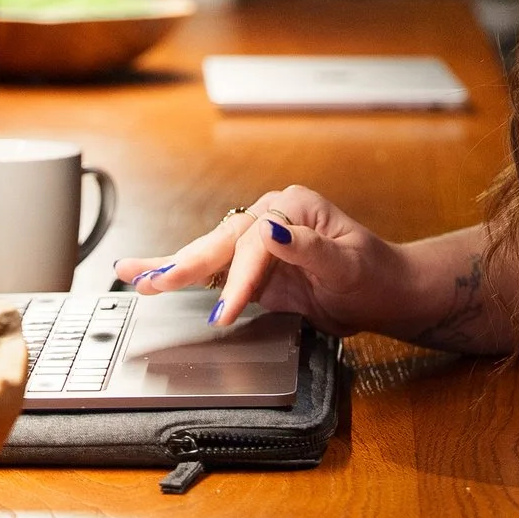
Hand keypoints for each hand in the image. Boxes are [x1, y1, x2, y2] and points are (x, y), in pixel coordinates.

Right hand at [113, 185, 409, 334]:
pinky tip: (150, 277)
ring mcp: (258, 242)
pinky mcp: (252, 267)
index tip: (226, 310)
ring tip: (130, 274)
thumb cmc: (375, 275)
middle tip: (153, 284)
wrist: (388, 292)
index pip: (255, 243)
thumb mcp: (349, 265)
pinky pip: (214, 272)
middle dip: (185, 265)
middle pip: (221, 242)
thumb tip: (271, 230)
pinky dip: (183, 276)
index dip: (240, 278)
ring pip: (208, 254)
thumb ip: (308, 248)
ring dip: (170, 268)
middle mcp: (269, 217)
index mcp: (291, 207)